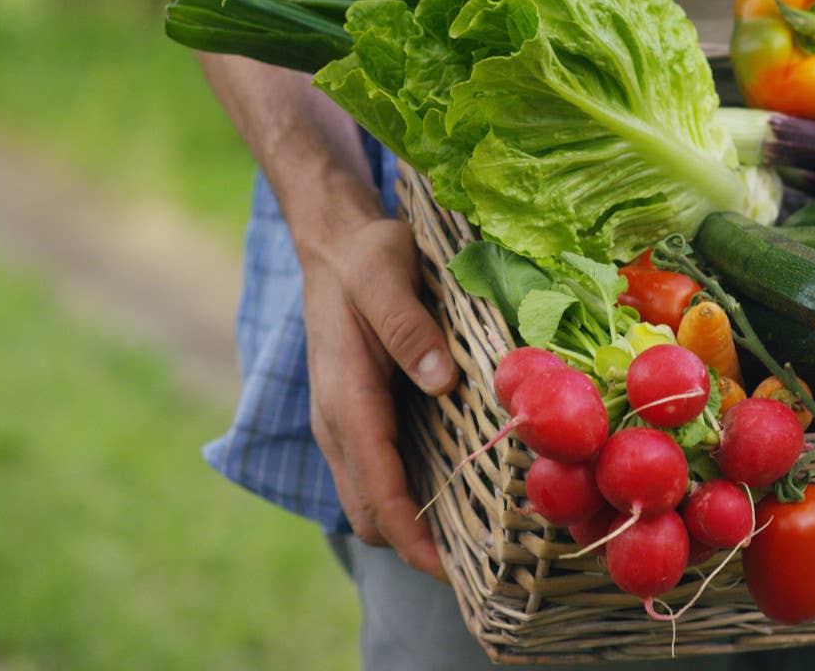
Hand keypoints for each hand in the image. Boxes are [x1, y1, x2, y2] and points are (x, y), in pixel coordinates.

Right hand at [302, 217, 457, 579]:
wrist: (334, 243)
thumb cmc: (365, 257)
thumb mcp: (386, 275)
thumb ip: (407, 326)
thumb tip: (440, 381)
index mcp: (346, 399)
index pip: (376, 491)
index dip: (412, 539)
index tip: (452, 572)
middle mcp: (338, 423)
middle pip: (369, 513)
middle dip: (415, 547)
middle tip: (480, 561)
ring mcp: (343, 423)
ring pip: (370, 499)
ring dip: (411, 527)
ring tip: (474, 539)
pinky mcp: (356, 416)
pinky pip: (377, 474)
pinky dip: (407, 498)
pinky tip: (454, 491)